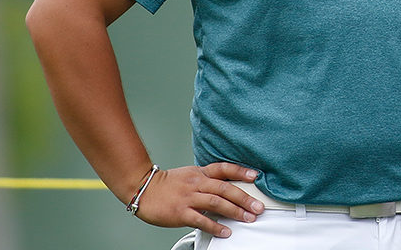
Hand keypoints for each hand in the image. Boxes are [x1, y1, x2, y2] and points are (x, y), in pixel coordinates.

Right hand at [131, 163, 264, 237]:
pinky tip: (226, 231)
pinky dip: (215, 226)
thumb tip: (228, 187)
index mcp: (200, 173)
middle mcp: (196, 183)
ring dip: (235, 211)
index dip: (240, 171)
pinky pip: (201, 220)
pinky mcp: (180, 212)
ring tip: (248, 218)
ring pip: (216, 203)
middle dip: (244, 198)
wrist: (142, 189)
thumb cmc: (167, 184)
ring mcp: (188, 198)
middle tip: (258, 207)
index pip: (224, 169)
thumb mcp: (190, 174)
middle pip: (225, 189)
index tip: (255, 176)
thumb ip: (208, 179)